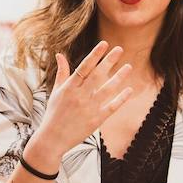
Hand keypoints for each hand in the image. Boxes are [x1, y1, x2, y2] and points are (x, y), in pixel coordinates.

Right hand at [31, 41, 132, 162]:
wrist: (53, 139)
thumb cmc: (54, 113)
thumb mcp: (56, 91)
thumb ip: (62, 73)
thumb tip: (60, 54)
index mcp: (69, 88)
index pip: (83, 67)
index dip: (94, 55)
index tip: (104, 44)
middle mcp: (79, 96)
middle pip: (97, 75)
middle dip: (109, 61)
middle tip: (120, 49)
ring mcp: (88, 108)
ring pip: (107, 89)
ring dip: (119, 77)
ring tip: (129, 67)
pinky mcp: (96, 120)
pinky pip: (111, 107)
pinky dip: (121, 98)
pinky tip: (129, 90)